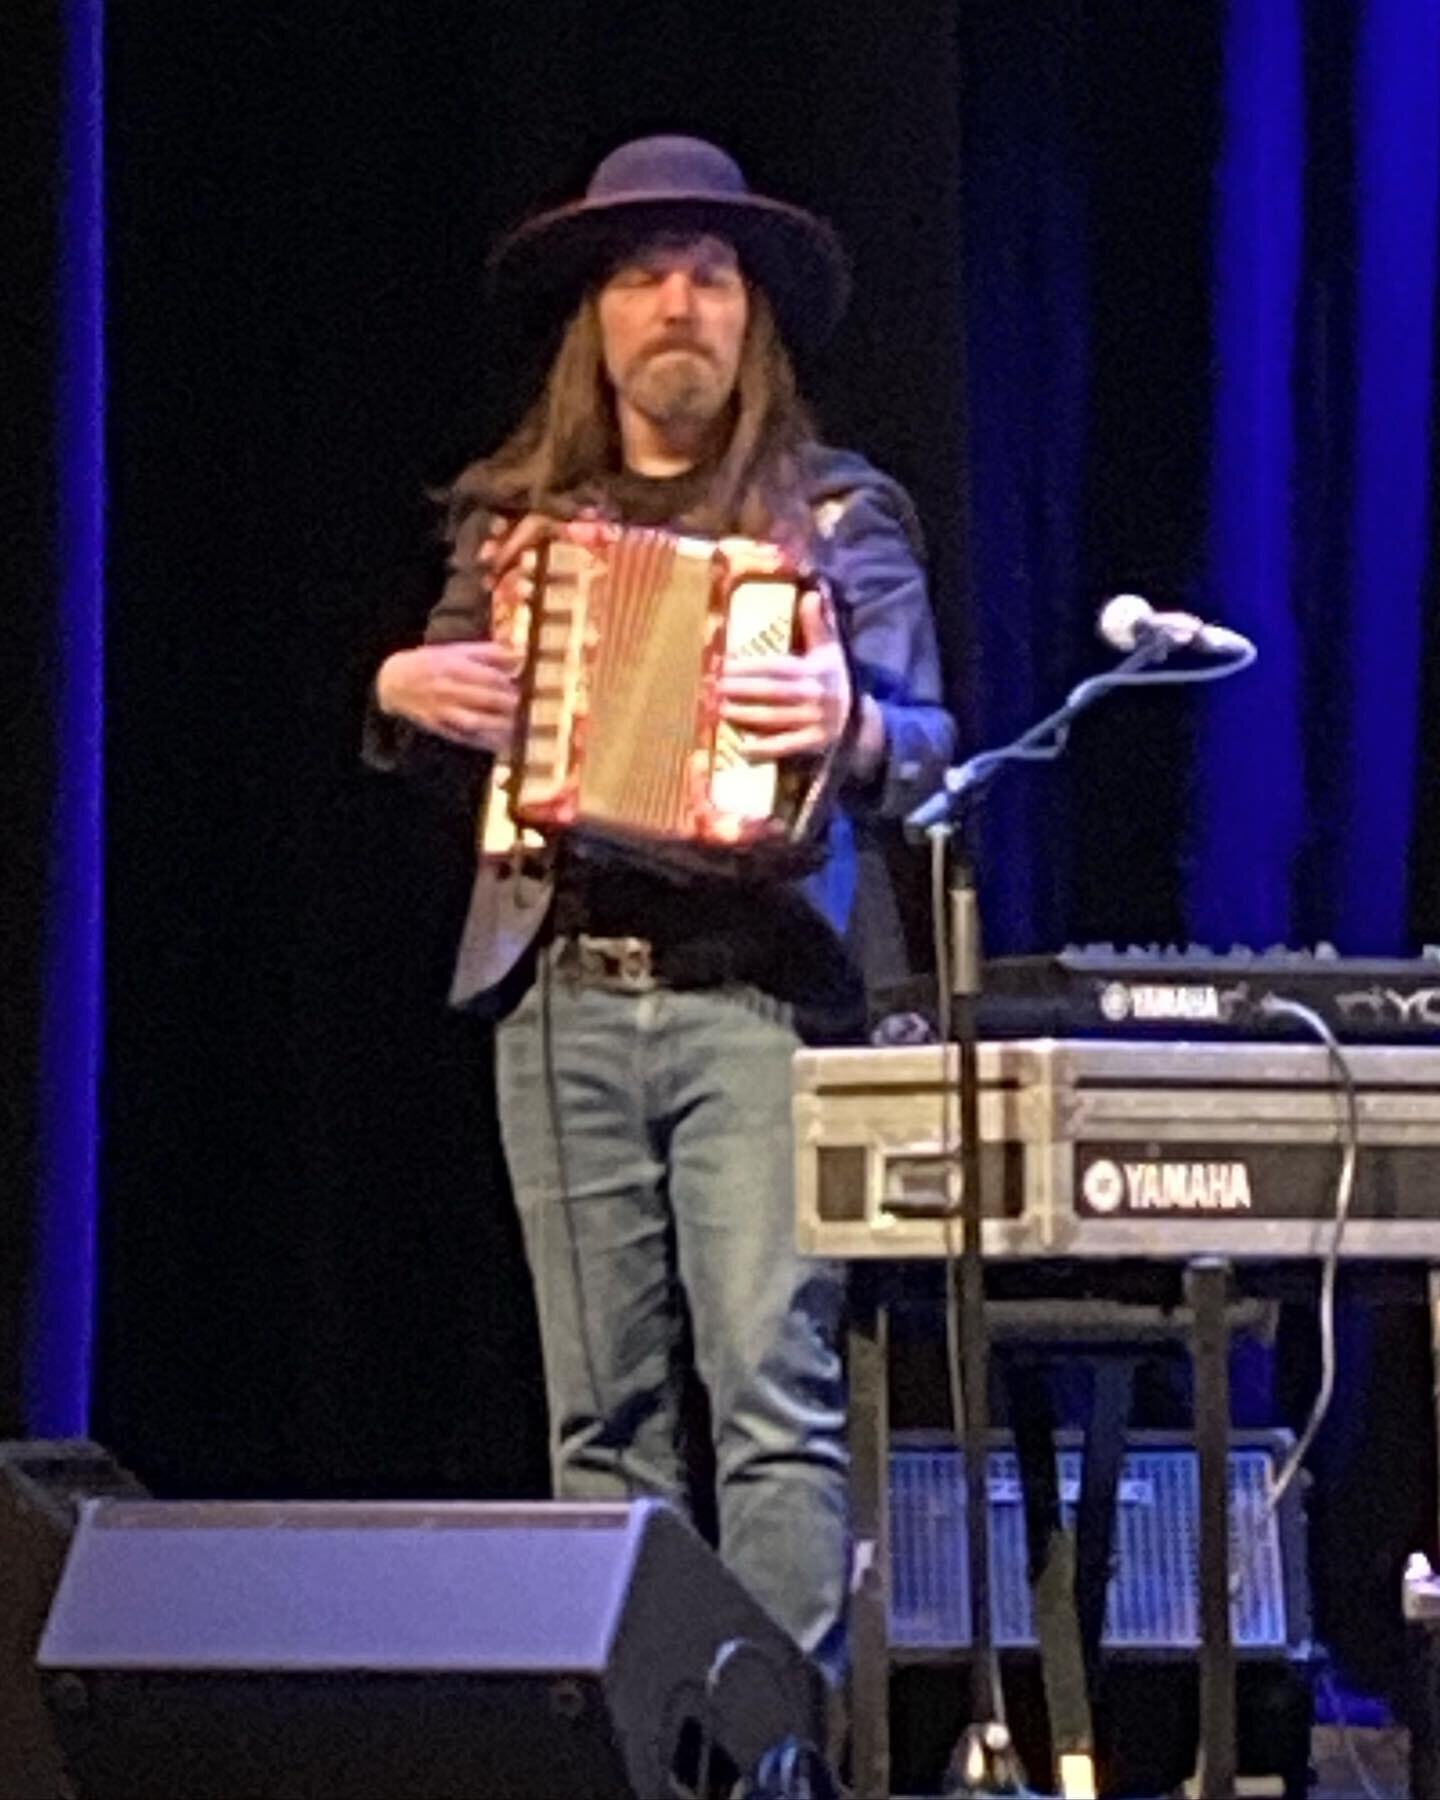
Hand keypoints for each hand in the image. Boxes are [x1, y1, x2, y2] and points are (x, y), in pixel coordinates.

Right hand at [375, 640, 522, 752]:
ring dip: (500, 726)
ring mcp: (443, 710)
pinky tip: (503, 743)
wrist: (394, 682)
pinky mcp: (439, 727)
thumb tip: (518, 654)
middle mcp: (447, 689)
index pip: (489, 677)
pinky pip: (465, 738)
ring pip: (476, 721)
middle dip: (510, 705)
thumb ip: (487, 652)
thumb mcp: (455, 650)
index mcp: (453, 666)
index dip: (510, 683)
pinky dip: (484, 742)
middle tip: (528, 707)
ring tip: (520, 726)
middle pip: (485, 699)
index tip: (527, 686)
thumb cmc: (431, 663)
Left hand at [718, 590, 852, 762]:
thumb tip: (812, 594)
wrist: (856, 716)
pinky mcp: (813, 742)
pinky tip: (743, 746)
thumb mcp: (830, 649)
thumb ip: (817, 624)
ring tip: (722, 709)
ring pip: (776, 718)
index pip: (778, 667)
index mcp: (816, 670)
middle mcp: (815, 695)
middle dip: (743, 690)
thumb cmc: (833, 677)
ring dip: (747, 715)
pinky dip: (766, 747)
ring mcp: (814, 721)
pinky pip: (787, 745)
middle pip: (773, 692)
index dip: (752, 666)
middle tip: (717, 687)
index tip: (726, 665)